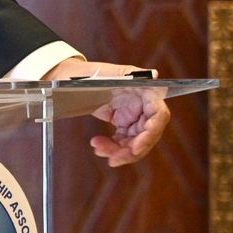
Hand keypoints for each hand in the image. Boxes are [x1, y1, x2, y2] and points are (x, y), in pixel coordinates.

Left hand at [44, 58, 171, 166]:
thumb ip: (130, 75)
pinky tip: (98, 145)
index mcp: (145, 91)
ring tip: (99, 149)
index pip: (159, 115)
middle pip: (148, 135)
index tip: (135, 148)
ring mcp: (134, 116)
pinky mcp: (123, 124)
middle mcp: (143, 105)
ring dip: (119, 151)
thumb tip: (153, 75)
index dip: (151, 134)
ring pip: (135, 142)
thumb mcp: (109, 73)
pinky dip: (112, 148)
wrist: (73, 80)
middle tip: (113, 159)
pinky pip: (123, 142)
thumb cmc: (91, 73)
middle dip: (131, 150)